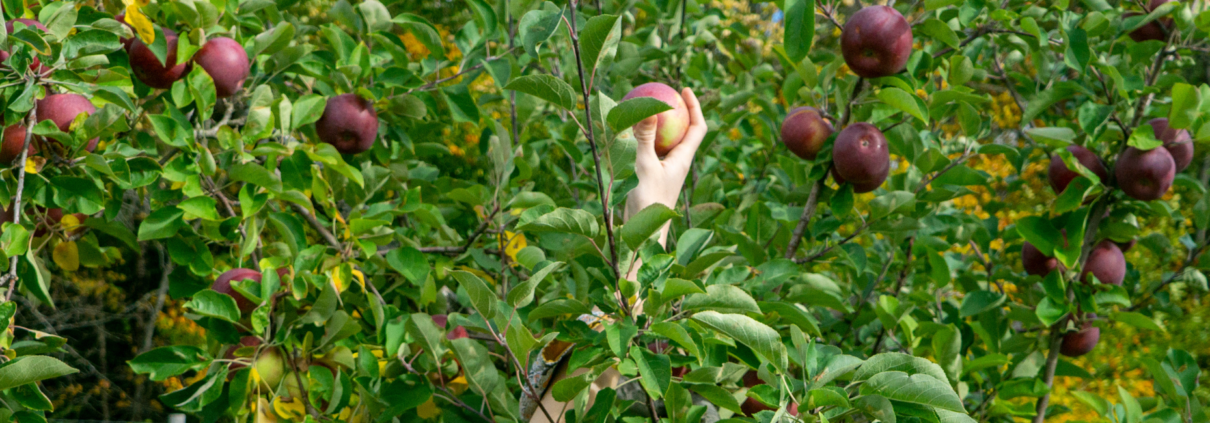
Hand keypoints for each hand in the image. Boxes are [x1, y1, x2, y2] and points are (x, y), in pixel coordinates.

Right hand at [625, 88, 707, 223]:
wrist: (643, 235)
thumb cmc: (647, 201)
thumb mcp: (644, 166)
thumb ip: (645, 138)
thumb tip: (651, 109)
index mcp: (683, 159)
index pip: (697, 127)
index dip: (694, 106)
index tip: (684, 89)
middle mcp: (677, 163)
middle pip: (683, 131)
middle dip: (676, 112)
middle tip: (662, 94)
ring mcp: (665, 171)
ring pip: (665, 142)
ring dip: (657, 125)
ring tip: (643, 110)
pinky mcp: (652, 178)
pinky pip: (650, 152)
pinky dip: (643, 140)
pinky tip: (627, 134)